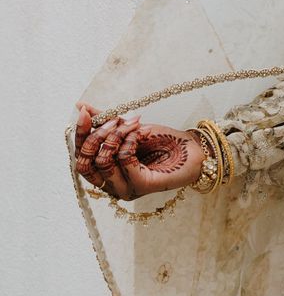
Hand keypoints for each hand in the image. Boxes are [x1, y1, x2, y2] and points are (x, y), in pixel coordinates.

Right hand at [74, 100, 206, 199]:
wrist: (192, 150)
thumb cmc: (162, 142)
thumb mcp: (127, 129)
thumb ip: (104, 121)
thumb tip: (81, 106)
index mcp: (105, 175)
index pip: (80, 159)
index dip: (79, 135)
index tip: (83, 113)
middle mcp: (111, 186)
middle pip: (85, 163)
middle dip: (97, 136)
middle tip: (116, 120)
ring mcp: (125, 189)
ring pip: (103, 160)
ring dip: (117, 135)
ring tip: (135, 125)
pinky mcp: (140, 186)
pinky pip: (123, 158)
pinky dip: (131, 140)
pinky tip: (143, 133)